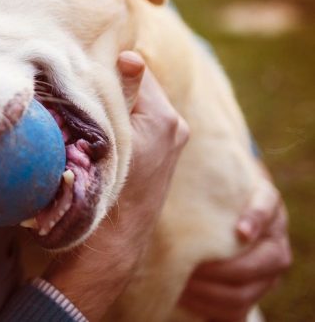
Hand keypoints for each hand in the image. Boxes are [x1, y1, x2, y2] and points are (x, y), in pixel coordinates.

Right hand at [44, 51, 189, 319]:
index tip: (84, 65)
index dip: (109, 65)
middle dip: (112, 83)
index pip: (137, 69)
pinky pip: (139, 121)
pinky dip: (120, 118)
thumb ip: (123, 95)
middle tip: (82, 83)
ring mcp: (169, 141)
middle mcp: (174, 126)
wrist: (112, 242)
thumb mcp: (111, 137)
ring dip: (114, 102)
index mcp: (165, 118)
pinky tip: (98, 126)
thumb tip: (131, 56)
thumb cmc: (105, 189)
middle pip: (138, 86)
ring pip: (137, 104)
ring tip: (87, 106)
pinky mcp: (159, 154)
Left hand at [179, 176, 291, 320]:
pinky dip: (211, 306)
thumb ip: (200, 175)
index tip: (241, 231)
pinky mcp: (253, 290)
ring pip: (250, 290)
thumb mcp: (209, 181)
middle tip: (193, 267)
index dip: (258, 218)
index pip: (268, 206)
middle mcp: (273, 238)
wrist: (220, 216)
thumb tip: (173, 142)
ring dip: (214, 291)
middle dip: (227, 269)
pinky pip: (238, 308)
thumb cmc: (208, 194)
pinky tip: (185, 295)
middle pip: (265, 261)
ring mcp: (267, 268)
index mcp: (265, 203)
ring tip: (183, 282)